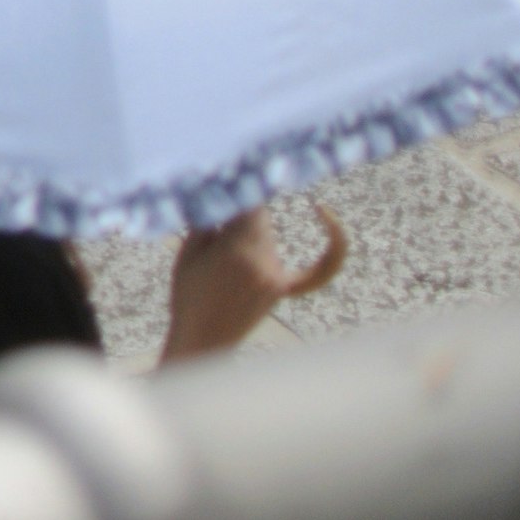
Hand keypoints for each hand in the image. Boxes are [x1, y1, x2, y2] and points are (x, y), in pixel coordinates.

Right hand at [161, 202, 344, 362]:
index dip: (234, 189)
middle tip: (213, 213)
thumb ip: (211, 219)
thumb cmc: (187, 296)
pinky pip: (318, 269)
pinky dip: (331, 244)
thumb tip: (224, 191)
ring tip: (220, 248)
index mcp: (239, 251)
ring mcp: (278, 278)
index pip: (246, 203)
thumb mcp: (189, 251)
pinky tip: (327, 215)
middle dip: (236, 212)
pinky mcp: (283, 290)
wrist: (201, 342)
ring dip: (249, 231)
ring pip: (268, 237)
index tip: (224, 177)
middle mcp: (265, 262)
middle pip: (257, 219)